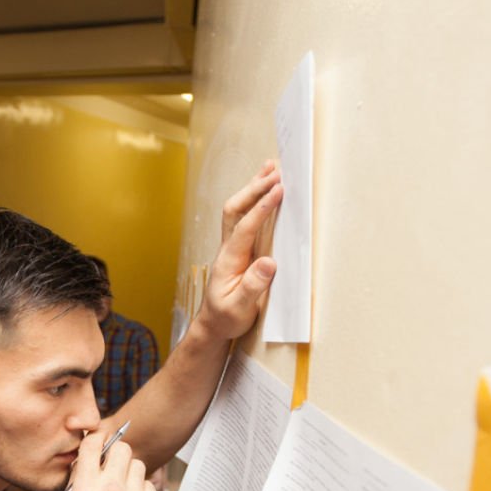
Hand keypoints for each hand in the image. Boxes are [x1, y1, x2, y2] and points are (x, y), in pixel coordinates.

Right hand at [62, 427, 161, 490]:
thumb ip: (80, 477)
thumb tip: (92, 449)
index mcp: (86, 490)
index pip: (93, 444)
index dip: (96, 439)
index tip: (99, 442)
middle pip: (122, 448)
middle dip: (116, 454)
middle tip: (113, 466)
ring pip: (137, 465)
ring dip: (129, 473)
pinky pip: (148, 485)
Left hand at [193, 163, 283, 341]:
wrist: (212, 323)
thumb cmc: (226, 317)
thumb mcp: (239, 308)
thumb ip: (253, 286)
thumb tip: (269, 263)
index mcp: (229, 260)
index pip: (245, 227)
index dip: (261, 208)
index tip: (277, 191)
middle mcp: (227, 248)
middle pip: (236, 209)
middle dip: (255, 188)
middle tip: (276, 172)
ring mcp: (231, 246)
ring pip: (237, 209)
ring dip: (252, 187)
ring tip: (270, 167)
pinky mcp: (238, 248)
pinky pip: (243, 216)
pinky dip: (254, 198)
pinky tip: (264, 188)